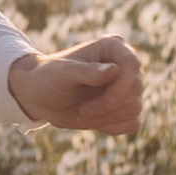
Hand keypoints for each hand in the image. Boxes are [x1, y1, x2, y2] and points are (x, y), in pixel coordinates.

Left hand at [8, 37, 144, 135]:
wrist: (41, 97)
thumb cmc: (48, 78)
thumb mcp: (61, 73)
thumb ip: (86, 71)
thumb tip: (114, 70)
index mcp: (112, 47)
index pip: (132, 66)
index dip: (118, 89)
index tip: (90, 105)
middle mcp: (124, 65)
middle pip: (135, 90)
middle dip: (107, 106)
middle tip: (81, 111)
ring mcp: (127, 86)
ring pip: (134, 108)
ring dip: (107, 117)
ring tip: (83, 113)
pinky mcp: (125, 107)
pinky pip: (132, 123)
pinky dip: (113, 127)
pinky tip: (93, 121)